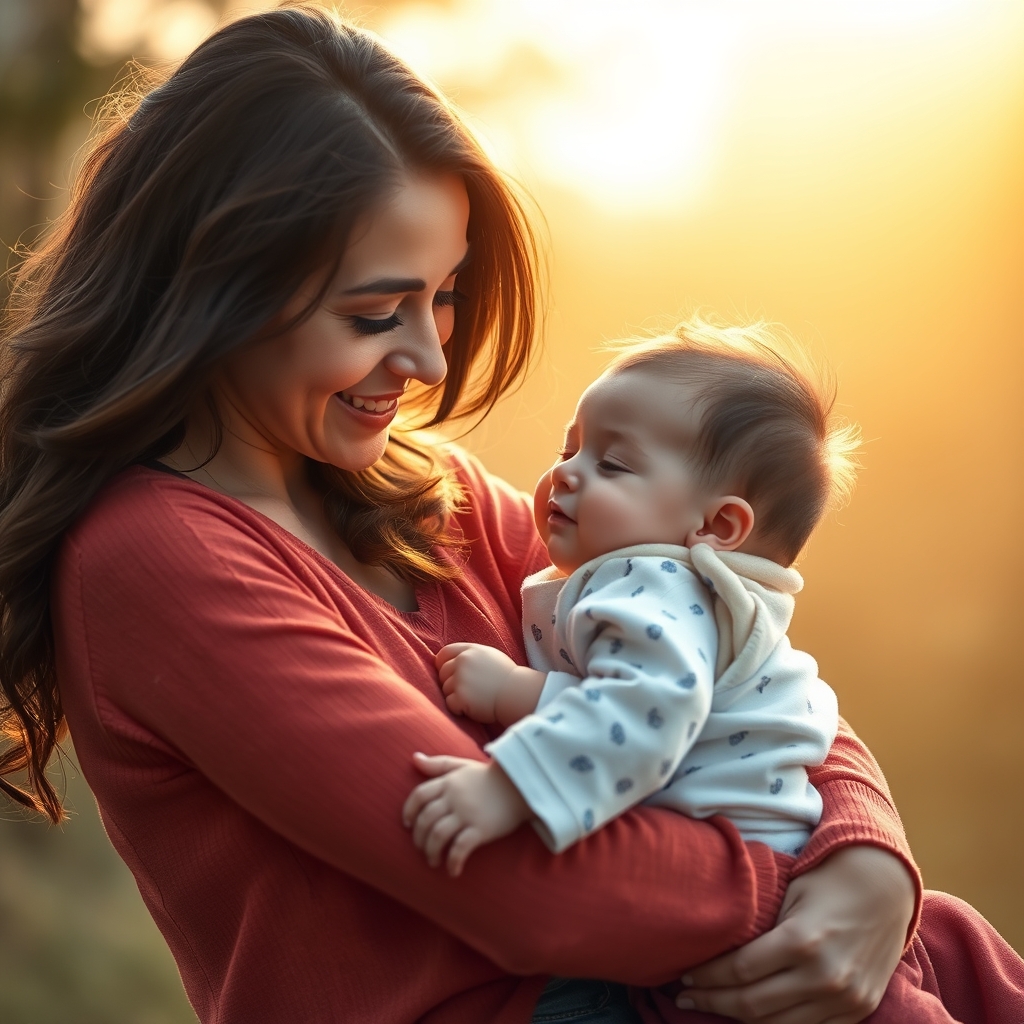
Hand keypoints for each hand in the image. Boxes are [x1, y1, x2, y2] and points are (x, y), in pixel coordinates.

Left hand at [402, 753, 531, 875]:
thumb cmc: (489, 777)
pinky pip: (460, 849)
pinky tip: (453, 871)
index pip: (419, 795)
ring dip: (431, 852)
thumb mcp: (462, 766)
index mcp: (448, 782)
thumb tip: (414, 758)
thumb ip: (437, 764)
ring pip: (438, 835)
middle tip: (421, 848)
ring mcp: (467, 813)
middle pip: (425, 819)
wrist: (521, 785)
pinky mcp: (481, 829)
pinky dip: (453, 862)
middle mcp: (454, 797)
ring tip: (433, 861)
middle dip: (419, 838)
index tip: (406, 824)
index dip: (409, 811)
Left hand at [436, 643, 544, 724]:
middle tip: (468, 690)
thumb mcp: (489, 656)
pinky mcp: (460, 697)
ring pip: (445, 689)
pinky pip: (449, 704)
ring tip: (474, 698)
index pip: (444, 653)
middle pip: (442, 673)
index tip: (448, 673)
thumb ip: (471, 655)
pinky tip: (472, 707)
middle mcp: (463, 662)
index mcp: (470, 651)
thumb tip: (452, 661)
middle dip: (450, 682)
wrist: (517, 693)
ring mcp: (461, 679)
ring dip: (455, 696)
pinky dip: (458, 708)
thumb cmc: (506, 677)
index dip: (443, 664)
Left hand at [677, 845, 915, 1023]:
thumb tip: (715, 948)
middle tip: (684, 997)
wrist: (886, 889)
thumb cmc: (826, 882)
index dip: (706, 978)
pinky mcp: (858, 1010)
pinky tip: (752, 1015)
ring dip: (739, 1019)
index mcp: (802, 941)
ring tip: (712, 1006)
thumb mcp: (788, 894)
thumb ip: (760, 927)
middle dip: (712, 1002)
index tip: (684, 977)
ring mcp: (844, 999)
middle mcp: (824, 976)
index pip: (739, 971)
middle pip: (753, 1005)